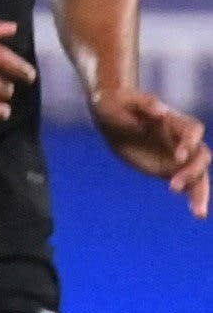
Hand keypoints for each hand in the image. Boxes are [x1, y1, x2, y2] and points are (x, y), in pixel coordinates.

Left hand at [92, 85, 211, 217]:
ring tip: (198, 213)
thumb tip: (162, 111)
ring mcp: (178, 156)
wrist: (111, 116)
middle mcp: (181, 139)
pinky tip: (197, 212)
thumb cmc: (116, 103)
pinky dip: (194, 197)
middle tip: (173, 186)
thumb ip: (144, 103)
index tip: (179, 156)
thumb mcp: (123, 99)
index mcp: (173, 120)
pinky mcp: (170, 169)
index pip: (193, 130)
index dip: (190, 143)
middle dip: (192, 171)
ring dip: (200, 192)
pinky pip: (189, 184)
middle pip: (201, 155)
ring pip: (199, 174)